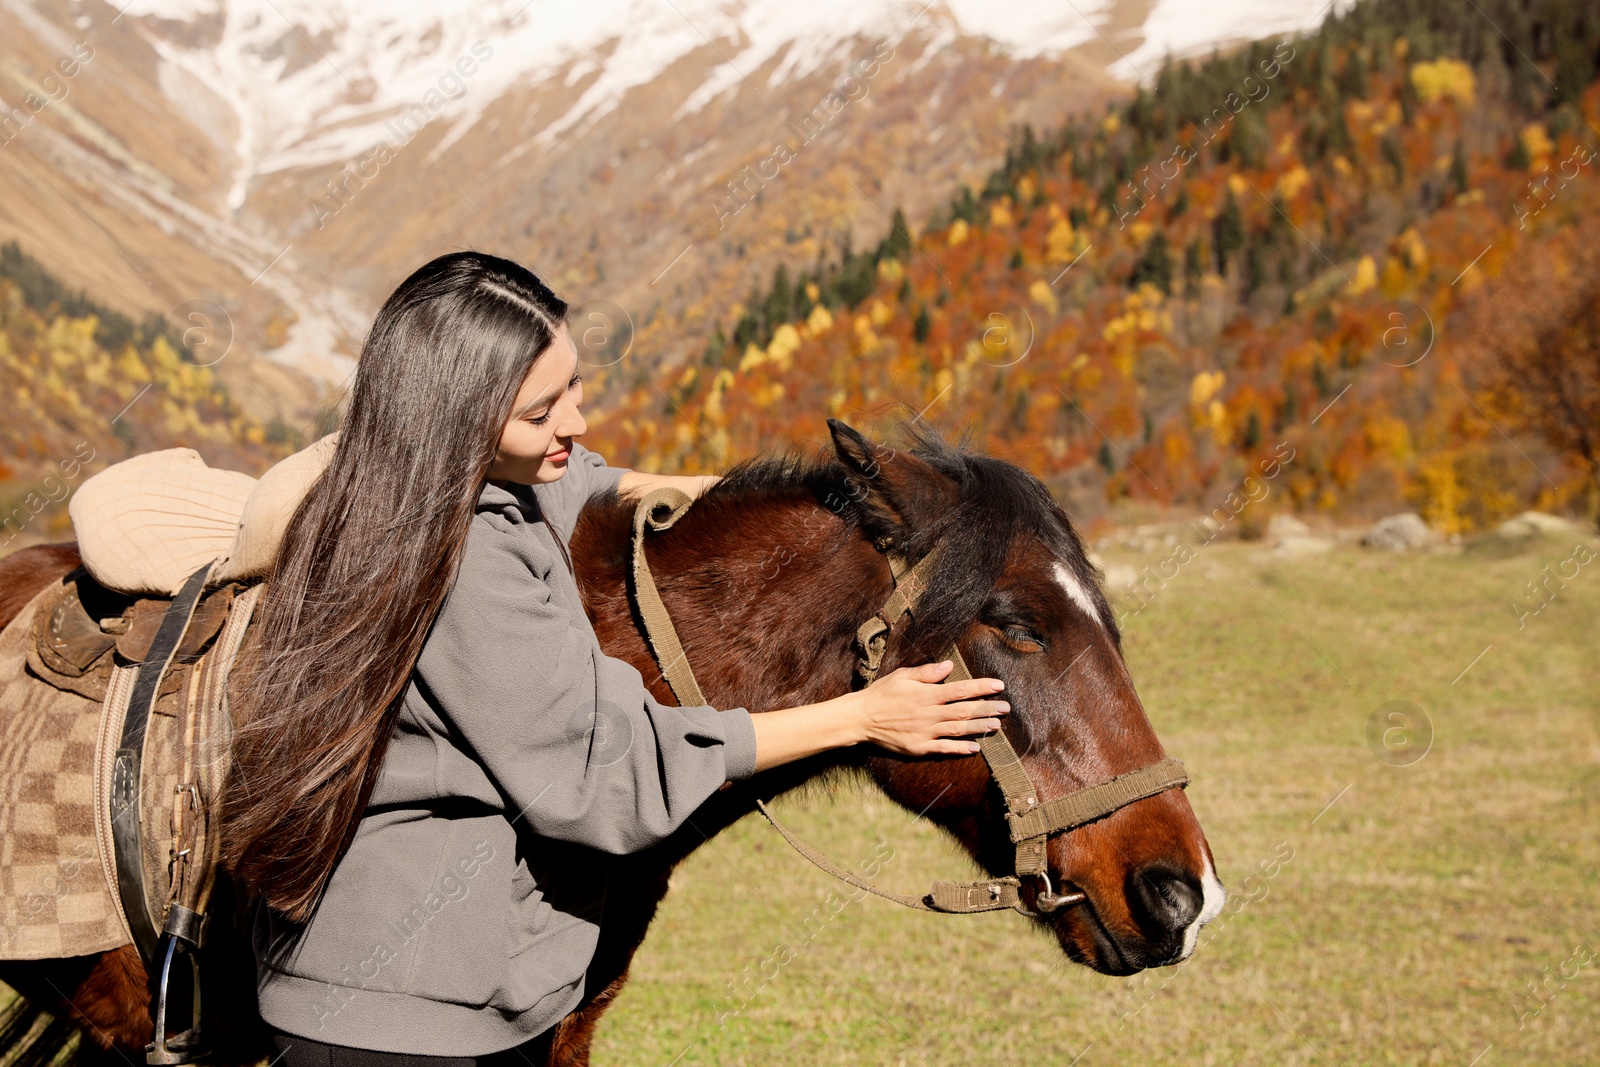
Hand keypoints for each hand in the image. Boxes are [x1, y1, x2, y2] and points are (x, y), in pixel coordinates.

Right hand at [854, 660, 1008, 756]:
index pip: (960, 690)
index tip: (999, 686)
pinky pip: (943, 748)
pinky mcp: (918, 747)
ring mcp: (924, 732)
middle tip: (1006, 708)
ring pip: (957, 729)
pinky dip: (959, 748)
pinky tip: (975, 748)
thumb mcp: (902, 676)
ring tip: (997, 725)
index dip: (981, 687)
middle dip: (987, 708)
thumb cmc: (882, 694)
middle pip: (964, 711)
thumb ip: (926, 673)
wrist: (860, 719)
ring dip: (978, 728)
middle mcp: (929, 713)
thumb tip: (948, 666)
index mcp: (926, 694)